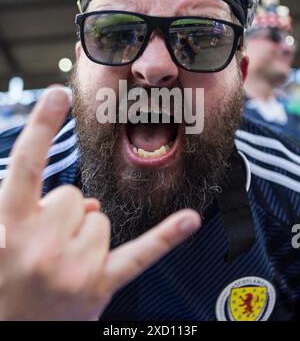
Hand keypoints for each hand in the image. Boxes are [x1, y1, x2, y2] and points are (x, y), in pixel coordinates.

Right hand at [0, 88, 200, 320]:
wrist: (8, 328)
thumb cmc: (4, 274)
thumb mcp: (0, 231)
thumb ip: (30, 203)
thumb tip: (83, 203)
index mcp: (8, 225)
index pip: (27, 164)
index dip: (42, 127)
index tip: (58, 94)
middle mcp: (40, 246)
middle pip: (76, 198)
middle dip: (63, 217)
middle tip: (43, 248)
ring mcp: (72, 268)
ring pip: (100, 220)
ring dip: (83, 237)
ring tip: (60, 264)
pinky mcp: (98, 286)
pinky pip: (139, 254)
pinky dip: (165, 237)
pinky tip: (190, 220)